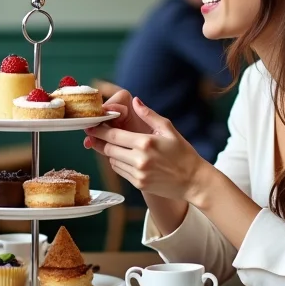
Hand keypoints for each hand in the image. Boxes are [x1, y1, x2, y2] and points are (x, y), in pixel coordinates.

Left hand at [83, 96, 209, 202]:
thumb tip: (136, 101)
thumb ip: (149, 115)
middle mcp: (140, 160)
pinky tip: (122, 156)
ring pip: (112, 161)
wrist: (194, 181)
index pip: (113, 136)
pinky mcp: (139, 184)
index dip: (98, 130)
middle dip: (100, 141)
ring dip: (109, 152)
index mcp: (146, 143)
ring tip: (110, 144)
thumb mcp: (168, 129)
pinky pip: (120, 171)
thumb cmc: (183, 153)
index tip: (90, 125)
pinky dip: (117, 163)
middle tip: (93, 133)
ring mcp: (138, 174)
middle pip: (109, 149)